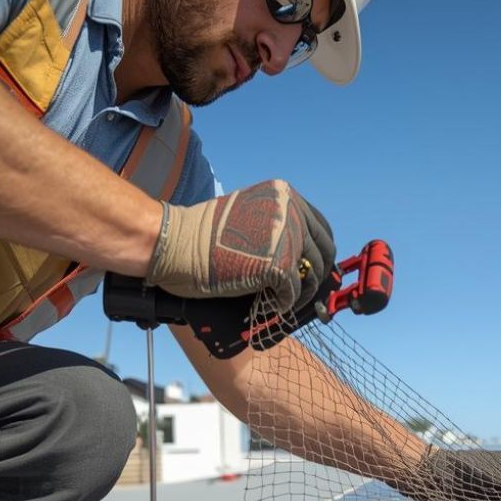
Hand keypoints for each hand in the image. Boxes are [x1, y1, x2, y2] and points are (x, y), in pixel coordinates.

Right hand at [145, 180, 334, 312]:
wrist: (177, 244)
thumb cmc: (204, 235)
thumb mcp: (249, 214)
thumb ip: (277, 226)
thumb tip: (300, 254)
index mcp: (284, 195)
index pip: (320, 226)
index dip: (321, 251)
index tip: (315, 268)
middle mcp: (290, 211)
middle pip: (323, 251)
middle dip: (317, 274)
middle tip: (306, 290)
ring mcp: (287, 238)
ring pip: (312, 274)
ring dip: (301, 293)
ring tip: (285, 301)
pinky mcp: (279, 266)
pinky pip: (293, 293)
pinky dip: (285, 304)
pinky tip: (273, 305)